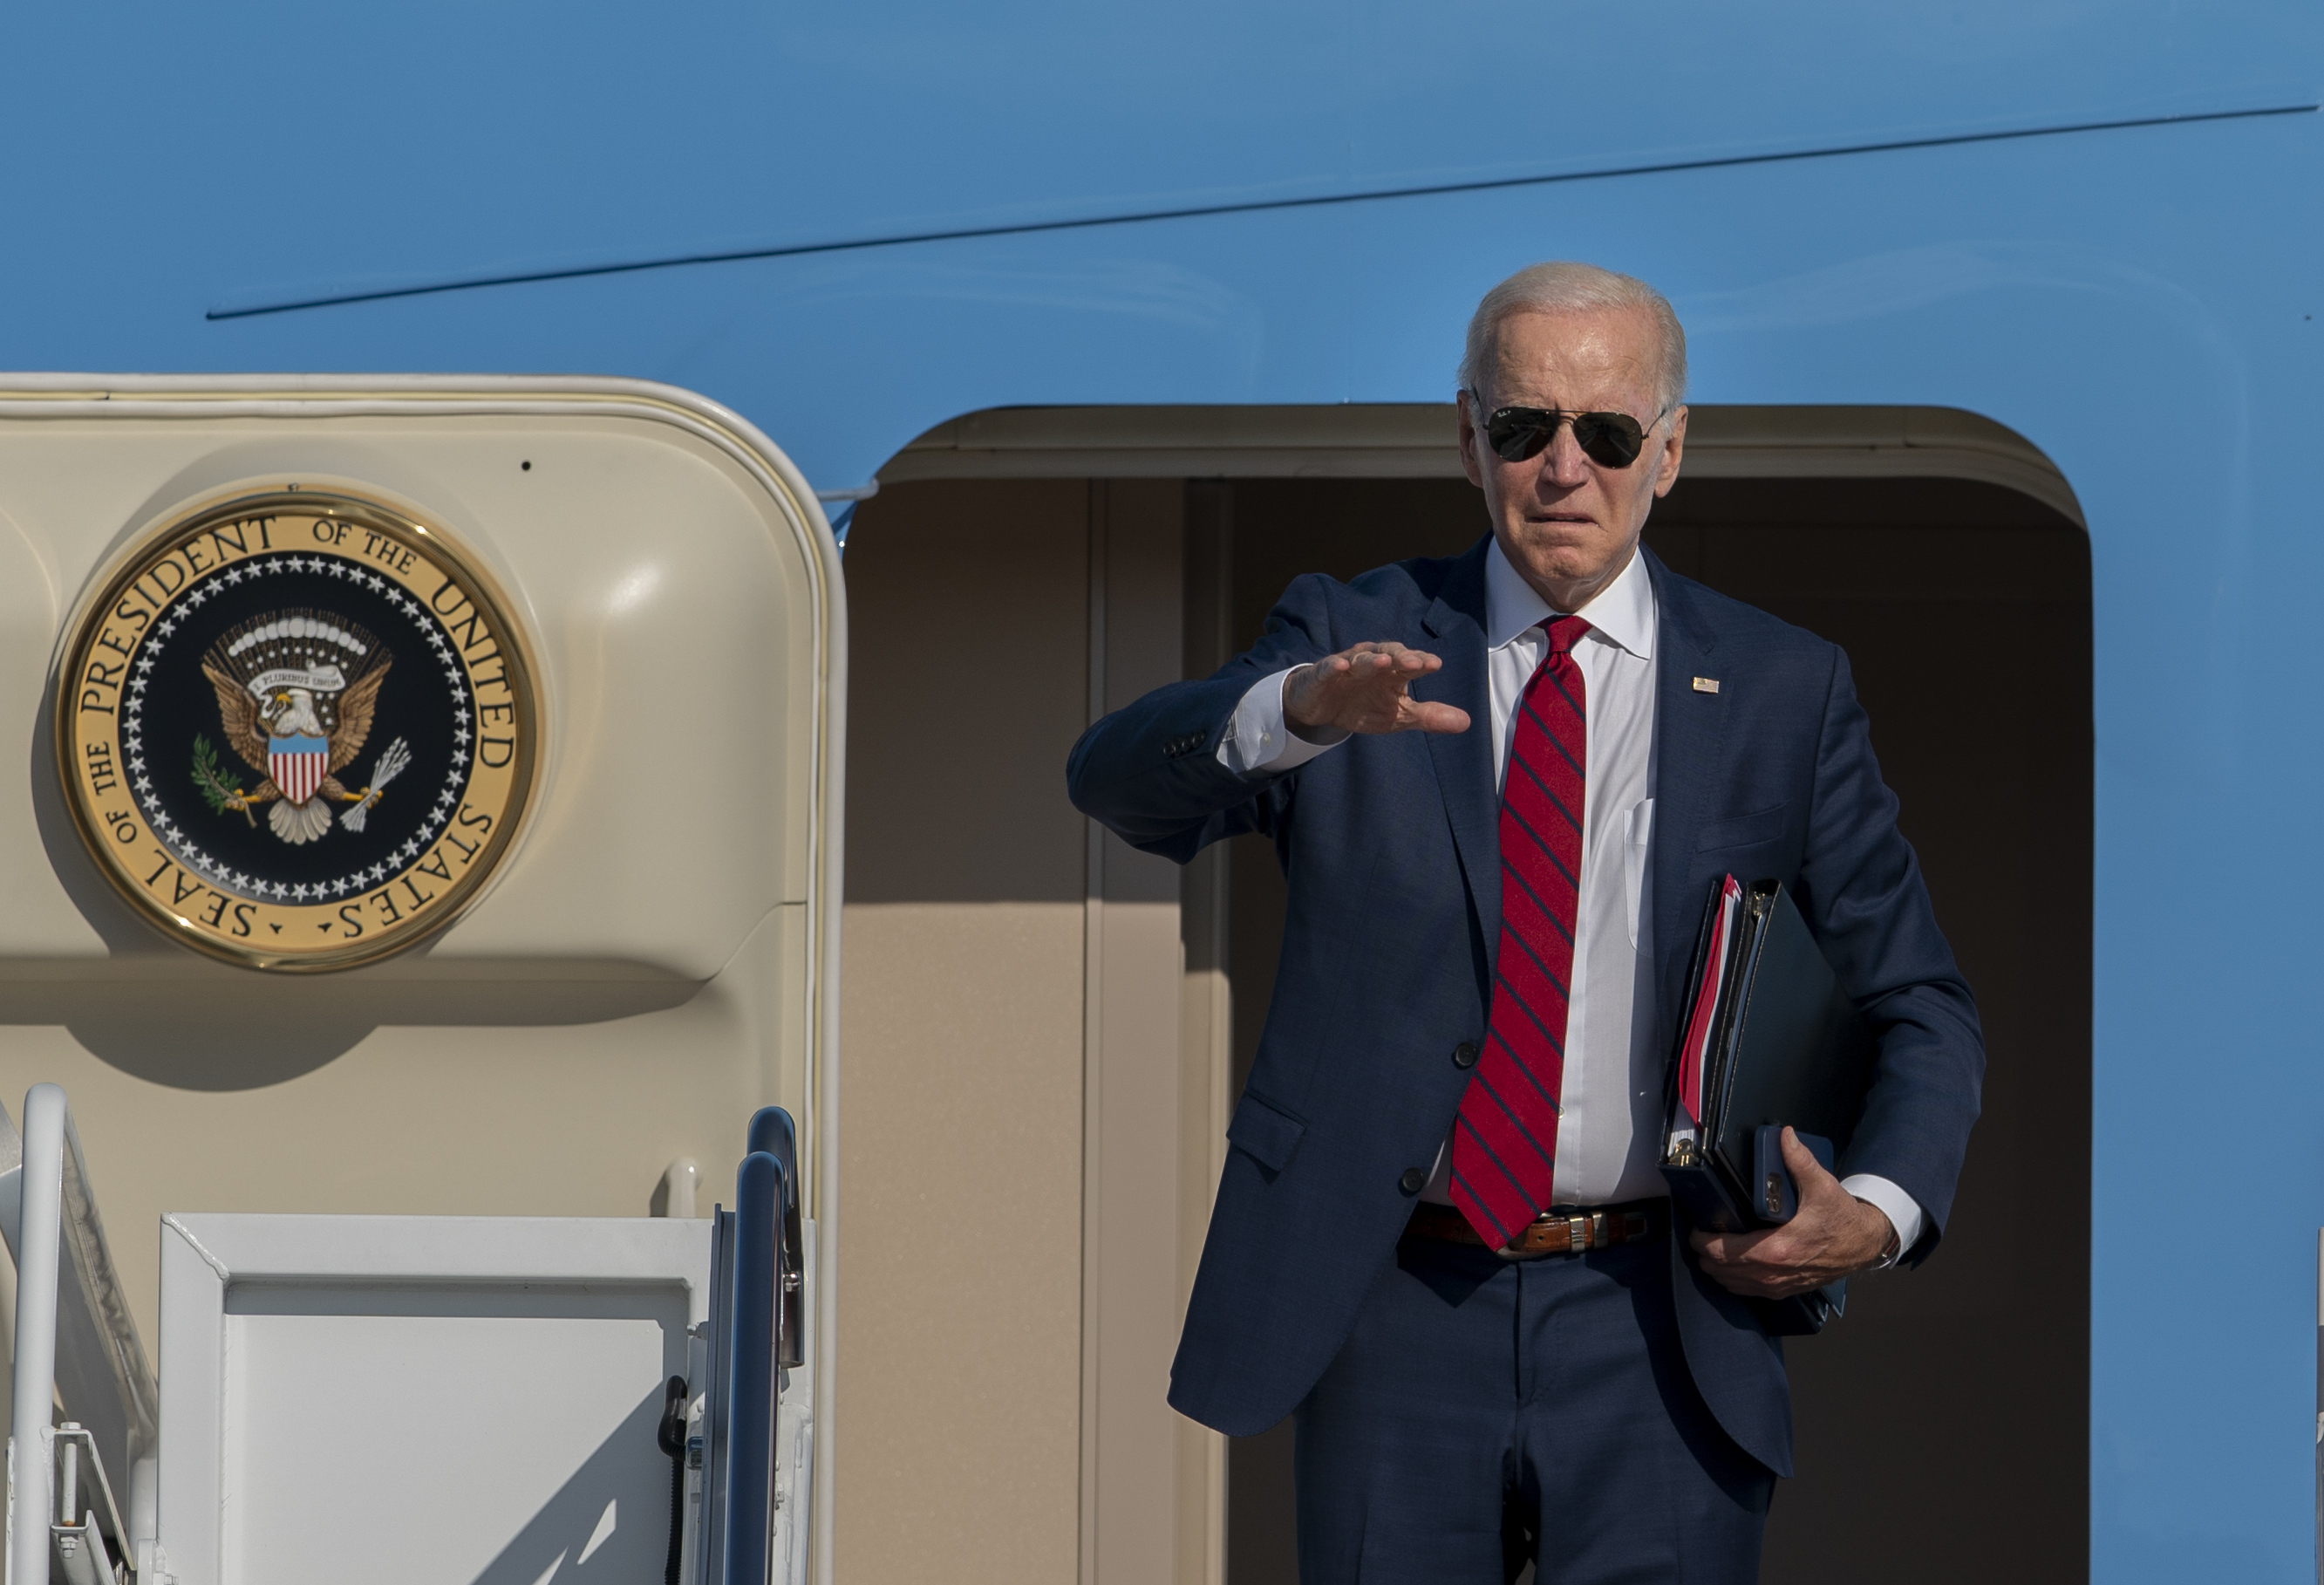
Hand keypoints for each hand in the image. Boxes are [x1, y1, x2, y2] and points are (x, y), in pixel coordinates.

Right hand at [1282, 642, 1471, 736]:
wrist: (1321, 709)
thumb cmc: (1364, 705)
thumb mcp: (1398, 715)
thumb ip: (1429, 716)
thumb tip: (1466, 722)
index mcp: (1392, 672)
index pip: (1409, 664)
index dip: (1421, 662)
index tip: (1435, 665)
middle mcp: (1372, 662)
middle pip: (1388, 654)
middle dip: (1401, 657)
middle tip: (1415, 663)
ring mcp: (1346, 666)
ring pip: (1360, 659)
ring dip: (1372, 660)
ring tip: (1384, 662)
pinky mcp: (1321, 674)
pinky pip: (1327, 668)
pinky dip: (1333, 666)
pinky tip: (1340, 667)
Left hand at [1688, 1127, 1897, 1298]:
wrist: (1864, 1245)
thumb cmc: (1843, 1219)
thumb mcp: (1822, 1186)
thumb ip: (1799, 1160)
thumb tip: (1785, 1137)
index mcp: (1777, 1249)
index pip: (1722, 1251)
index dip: (1701, 1239)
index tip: (1696, 1226)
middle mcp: (1773, 1272)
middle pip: (1719, 1270)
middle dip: (1704, 1252)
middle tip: (1702, 1233)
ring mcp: (1777, 1285)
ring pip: (1729, 1284)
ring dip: (1716, 1267)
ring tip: (1712, 1246)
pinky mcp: (1783, 1290)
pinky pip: (1746, 1291)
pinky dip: (1732, 1279)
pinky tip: (1731, 1263)